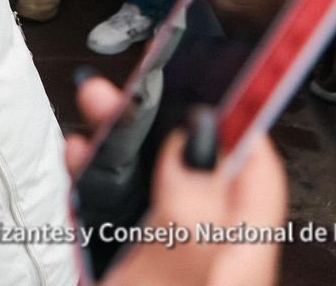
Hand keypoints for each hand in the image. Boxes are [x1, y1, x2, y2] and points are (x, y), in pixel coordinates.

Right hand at [69, 76, 285, 285]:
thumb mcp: (174, 278)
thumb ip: (192, 214)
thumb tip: (200, 142)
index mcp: (239, 249)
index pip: (252, 164)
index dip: (231, 113)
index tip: (203, 70)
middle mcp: (210, 249)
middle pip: (196, 164)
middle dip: (160, 115)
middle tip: (134, 81)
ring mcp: (170, 259)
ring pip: (153, 182)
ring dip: (122, 138)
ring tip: (97, 105)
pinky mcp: (132, 269)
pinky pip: (121, 211)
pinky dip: (100, 180)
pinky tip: (82, 159)